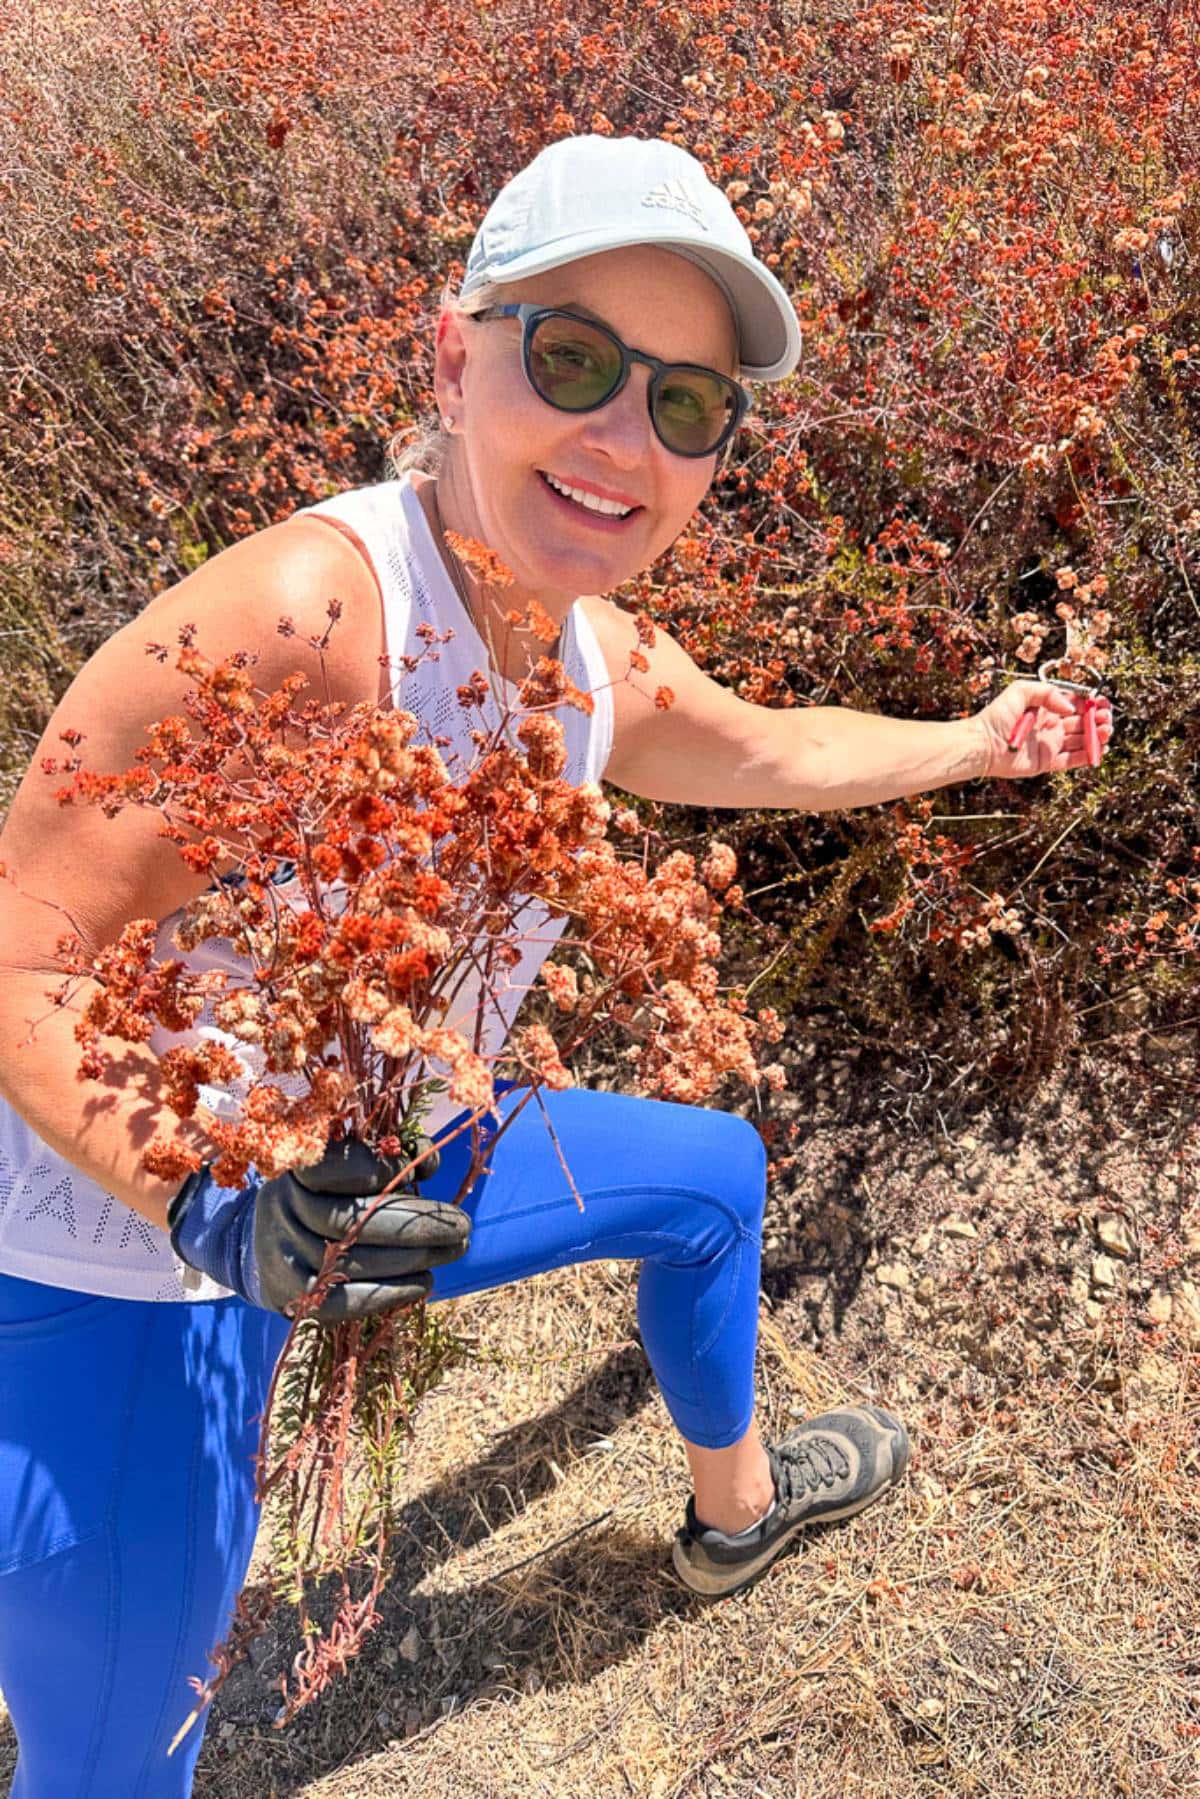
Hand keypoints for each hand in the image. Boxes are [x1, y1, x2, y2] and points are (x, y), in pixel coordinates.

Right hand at [168, 1133, 471, 1322]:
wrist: (256, 1243)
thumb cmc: (319, 1194)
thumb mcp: (341, 1164)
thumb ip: (384, 1157)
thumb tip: (429, 1160)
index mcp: (297, 1167)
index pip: (342, 1166)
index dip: (387, 1168)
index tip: (424, 1171)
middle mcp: (284, 1209)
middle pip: (355, 1219)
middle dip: (417, 1223)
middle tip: (463, 1225)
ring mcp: (285, 1256)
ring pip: (356, 1260)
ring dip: (415, 1257)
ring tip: (454, 1250)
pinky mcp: (293, 1297)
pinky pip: (345, 1300)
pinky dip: (390, 1293)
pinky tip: (424, 1283)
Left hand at [971, 680, 1113, 779]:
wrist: (982, 745)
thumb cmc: (996, 717)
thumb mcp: (1020, 691)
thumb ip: (1046, 692)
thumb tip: (1069, 707)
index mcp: (1045, 709)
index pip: (1073, 706)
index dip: (1089, 705)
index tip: (1101, 703)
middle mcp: (1049, 727)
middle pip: (1080, 724)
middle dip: (1096, 720)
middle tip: (1106, 719)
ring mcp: (1049, 745)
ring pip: (1079, 741)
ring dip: (1096, 737)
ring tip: (1107, 732)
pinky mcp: (1047, 762)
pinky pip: (1071, 760)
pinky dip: (1086, 756)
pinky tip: (1099, 750)